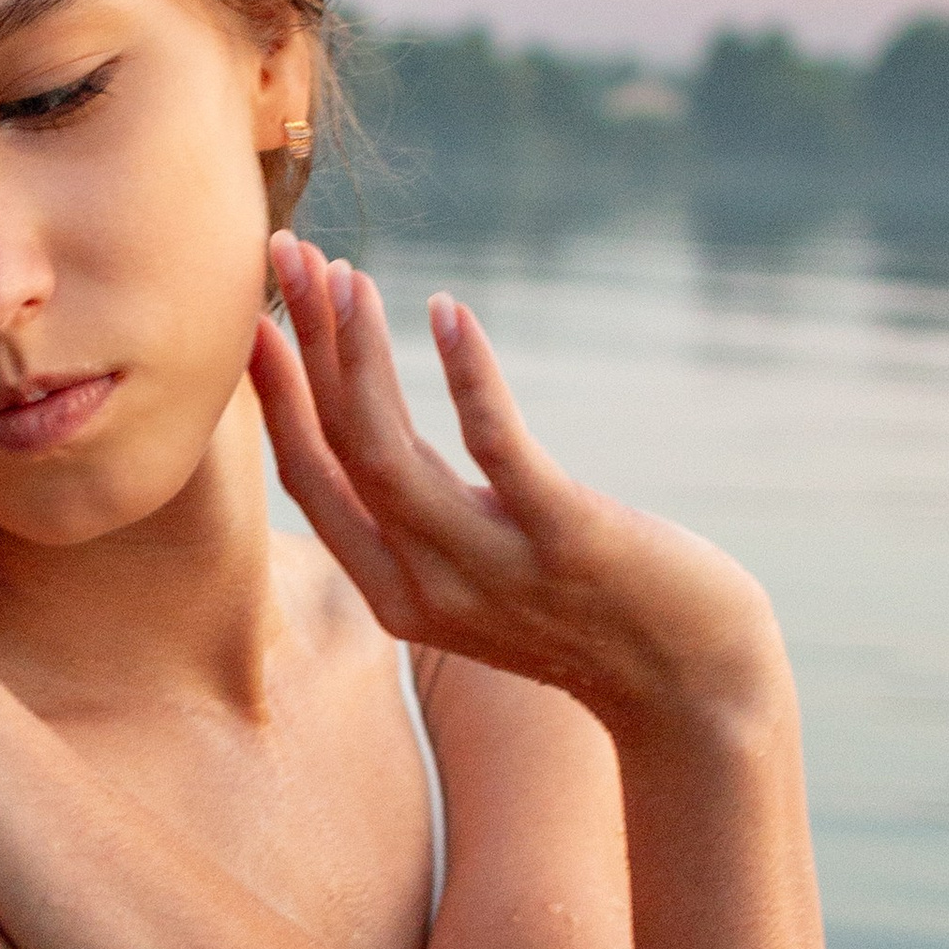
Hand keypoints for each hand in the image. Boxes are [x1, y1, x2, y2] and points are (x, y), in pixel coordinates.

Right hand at [252, 236, 785, 733]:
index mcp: (396, 597)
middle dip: (303, 345)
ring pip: (387, 449)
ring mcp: (491, 566)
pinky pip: (497, 446)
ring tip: (347, 273)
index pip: (309, 481)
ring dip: (357, 351)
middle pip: (336, 449)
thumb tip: (377, 442)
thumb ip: (425, 522)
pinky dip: (466, 375)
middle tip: (286, 254)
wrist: (695, 693)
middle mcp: (426, 587)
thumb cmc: (593, 622)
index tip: (253, 316)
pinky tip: (447, 312)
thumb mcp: (481, 578)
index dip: (274, 395)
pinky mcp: (566, 539)